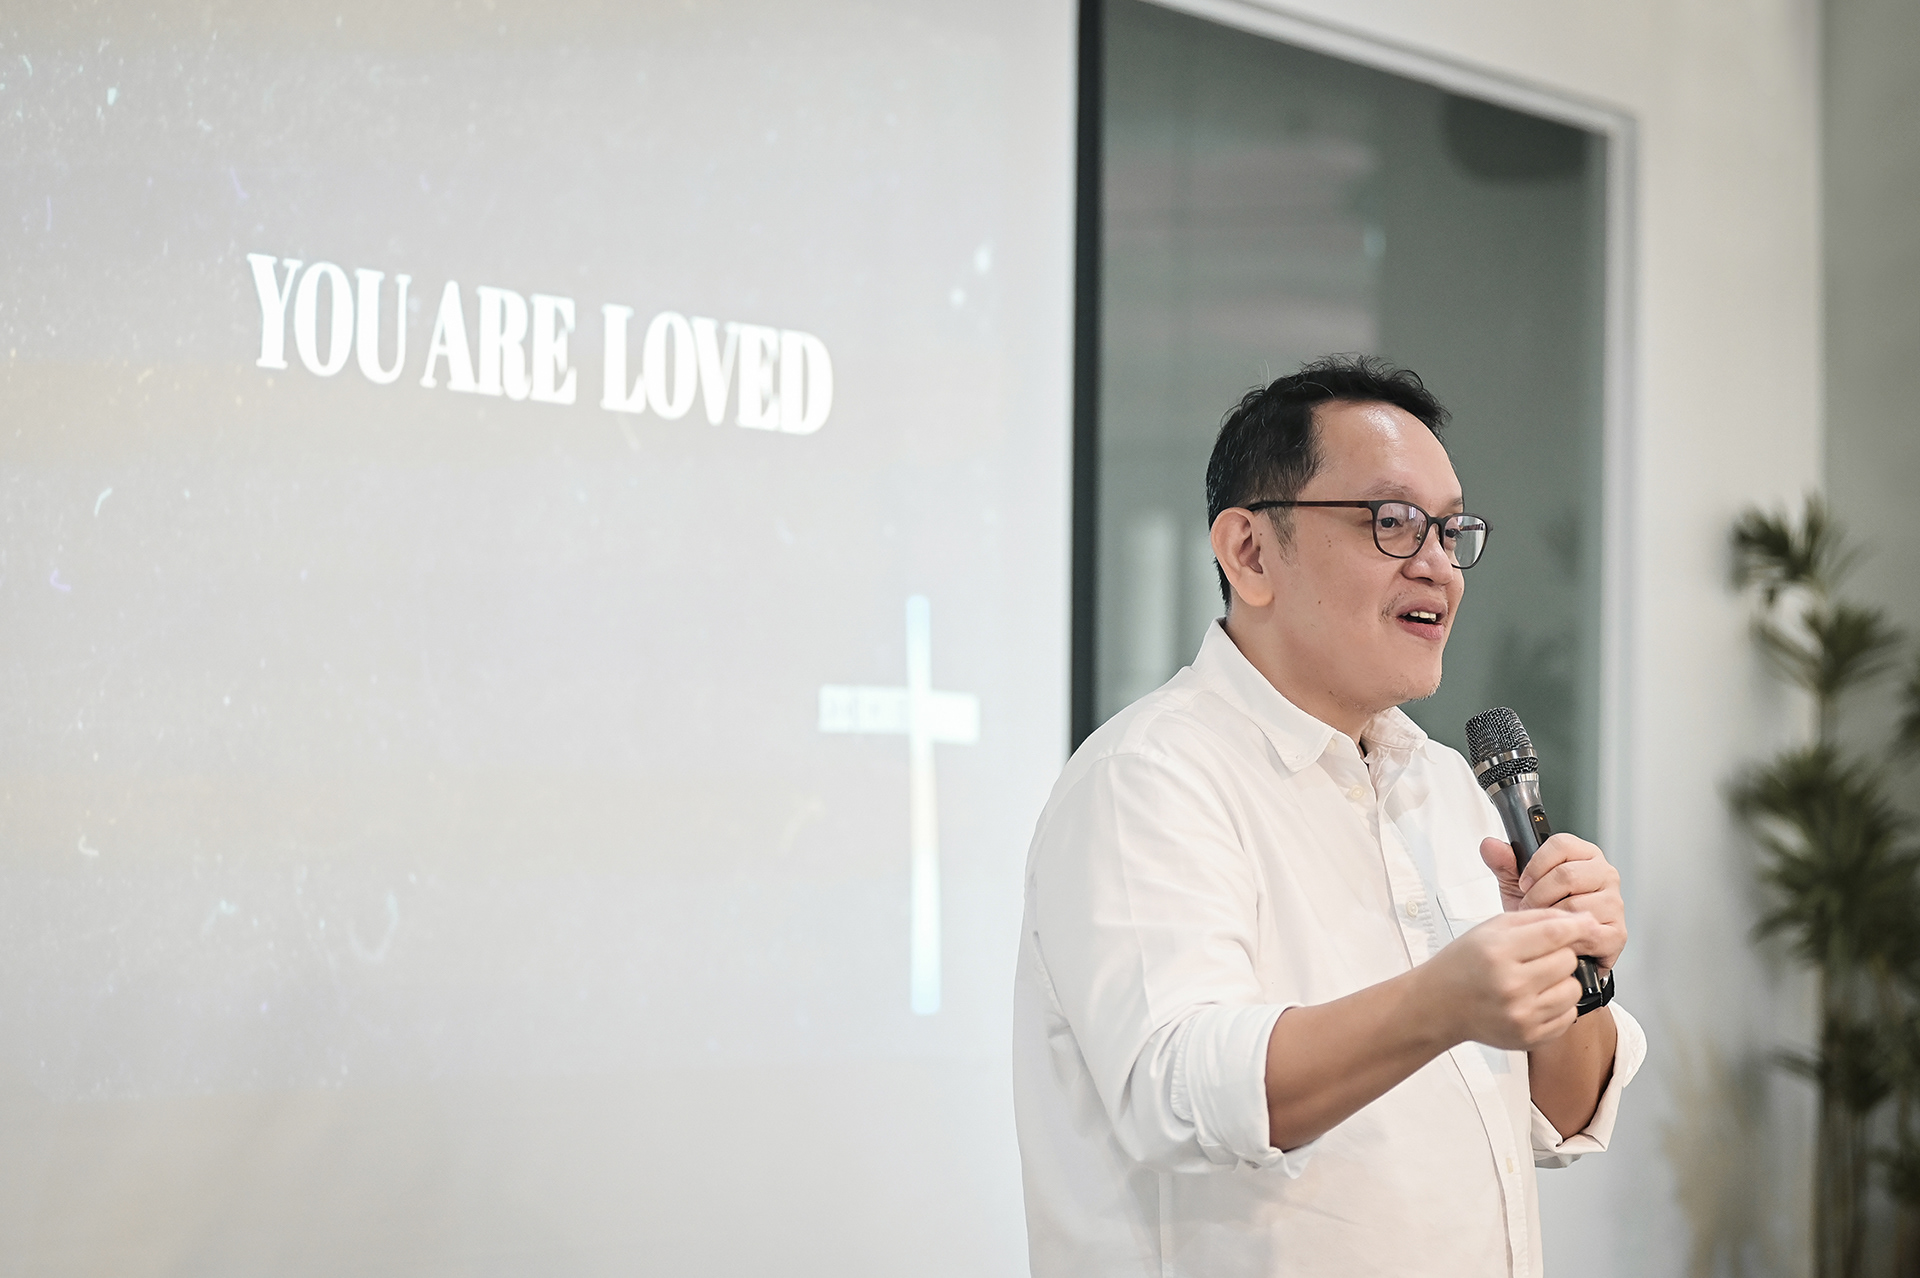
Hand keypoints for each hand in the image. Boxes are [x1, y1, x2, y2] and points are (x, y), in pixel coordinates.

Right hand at [1420, 910, 1604, 1050]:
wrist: (1439, 1004)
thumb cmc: (1465, 963)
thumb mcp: (1492, 928)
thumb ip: (1538, 919)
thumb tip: (1584, 920)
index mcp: (1498, 952)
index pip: (1555, 934)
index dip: (1577, 927)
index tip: (1587, 924)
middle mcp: (1510, 985)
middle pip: (1568, 961)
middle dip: (1560, 955)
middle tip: (1537, 958)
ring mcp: (1521, 1015)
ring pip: (1573, 990)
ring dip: (1562, 982)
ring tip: (1537, 980)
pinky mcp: (1529, 1037)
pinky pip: (1569, 1016)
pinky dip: (1558, 1005)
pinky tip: (1535, 999)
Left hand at [1479, 833, 1627, 974]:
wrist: (1551, 948)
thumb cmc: (1541, 911)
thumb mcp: (1517, 885)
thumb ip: (1504, 863)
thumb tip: (1489, 845)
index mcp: (1583, 855)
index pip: (1561, 844)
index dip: (1536, 864)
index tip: (1523, 883)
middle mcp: (1604, 874)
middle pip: (1567, 874)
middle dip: (1538, 896)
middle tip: (1529, 908)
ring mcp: (1614, 902)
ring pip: (1574, 904)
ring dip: (1551, 918)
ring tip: (1544, 924)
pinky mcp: (1617, 932)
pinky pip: (1587, 931)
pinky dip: (1568, 939)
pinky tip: (1561, 939)